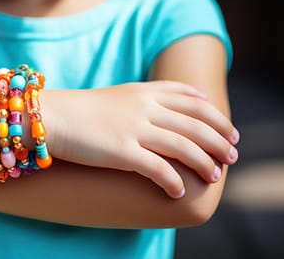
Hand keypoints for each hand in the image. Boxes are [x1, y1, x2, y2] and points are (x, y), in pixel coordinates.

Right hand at [47, 81, 239, 198]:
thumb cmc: (81, 109)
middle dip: (220, 141)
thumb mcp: (118, 95)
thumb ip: (144, 98)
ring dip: (205, 163)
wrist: (51, 117)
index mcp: (144, 92)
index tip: (229, 130)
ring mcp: (135, 128)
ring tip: (214, 176)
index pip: (192, 101)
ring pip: (185, 146)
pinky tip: (179, 191)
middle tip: (232, 156)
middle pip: (196, 124)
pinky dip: (174, 181)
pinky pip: (159, 169)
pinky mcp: (122, 151)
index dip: (216, 116)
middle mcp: (145, 107)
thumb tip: (166, 110)